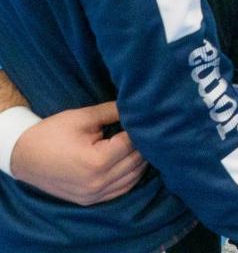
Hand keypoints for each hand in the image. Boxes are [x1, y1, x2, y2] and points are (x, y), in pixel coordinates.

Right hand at [10, 102, 147, 204]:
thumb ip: (112, 111)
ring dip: (141, 161)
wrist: (24, 157)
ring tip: (142, 142)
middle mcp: (98, 182)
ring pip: (132, 178)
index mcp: (97, 161)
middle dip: (144, 144)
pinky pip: (121, 190)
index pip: (132, 143)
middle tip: (146, 128)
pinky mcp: (90, 200)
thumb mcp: (82, 117)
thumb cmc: (52, 134)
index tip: (145, 118)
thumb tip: (137, 105)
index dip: (140, 129)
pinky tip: (132, 161)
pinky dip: (131, 176)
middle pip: (136, 161)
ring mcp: (94, 195)